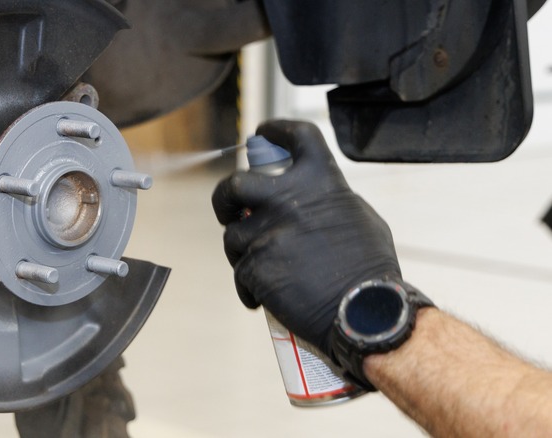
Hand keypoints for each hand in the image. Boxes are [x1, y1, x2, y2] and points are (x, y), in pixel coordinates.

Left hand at [211, 120, 400, 357]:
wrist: (365, 311)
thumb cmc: (368, 268)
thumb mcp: (360, 217)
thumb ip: (328, 199)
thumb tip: (309, 197)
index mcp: (319, 181)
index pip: (296, 137)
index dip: (275, 130)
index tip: (263, 133)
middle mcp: (288, 200)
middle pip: (235, 184)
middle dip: (225, 197)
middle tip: (229, 210)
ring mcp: (268, 233)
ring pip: (234, 236)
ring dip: (243, 252)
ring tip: (266, 270)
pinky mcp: (255, 266)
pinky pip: (241, 273)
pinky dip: (250, 287)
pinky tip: (264, 297)